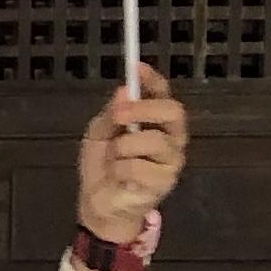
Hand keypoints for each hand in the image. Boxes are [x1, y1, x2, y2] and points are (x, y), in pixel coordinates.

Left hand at [76, 63, 188, 245]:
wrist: (98, 203)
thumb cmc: (103, 165)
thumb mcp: (99, 134)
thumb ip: (110, 114)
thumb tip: (123, 91)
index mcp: (157, 121)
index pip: (163, 94)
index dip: (152, 80)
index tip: (136, 67)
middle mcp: (171, 137)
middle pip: (173, 111)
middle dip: (144, 108)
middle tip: (119, 115)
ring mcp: (171, 160)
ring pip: (152, 140)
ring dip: (123, 147)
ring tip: (114, 159)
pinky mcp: (164, 182)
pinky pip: (138, 166)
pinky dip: (119, 169)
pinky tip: (119, 177)